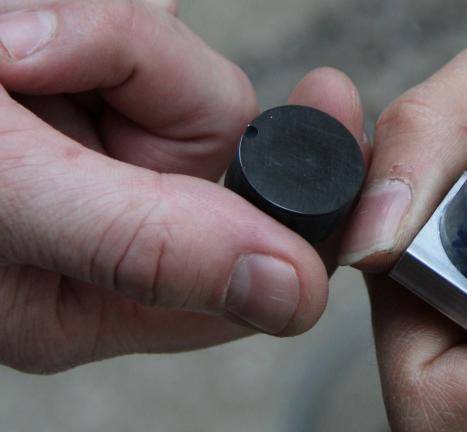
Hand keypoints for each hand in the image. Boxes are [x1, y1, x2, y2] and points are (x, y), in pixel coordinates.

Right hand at [0, 0, 364, 372]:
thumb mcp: (9, 200)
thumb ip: (146, 246)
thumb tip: (290, 294)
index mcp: (95, 295)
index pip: (248, 267)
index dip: (304, 204)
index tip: (332, 114)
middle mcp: (105, 226)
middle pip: (212, 143)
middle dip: (154, 77)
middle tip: (30, 54)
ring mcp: (88, 146)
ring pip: (169, 73)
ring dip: (104, 32)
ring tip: (5, 44)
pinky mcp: (70, 78)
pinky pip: (128, 29)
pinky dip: (90, 13)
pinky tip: (17, 26)